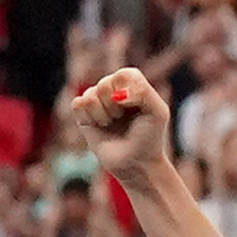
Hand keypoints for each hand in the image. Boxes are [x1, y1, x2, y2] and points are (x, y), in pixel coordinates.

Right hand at [67, 69, 179, 185]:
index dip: (128, 90)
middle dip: (115, 105)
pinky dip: (90, 116)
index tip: (136, 106)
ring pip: (90, 94)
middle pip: (105, 83)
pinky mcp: (83, 114)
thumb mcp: (158, 112)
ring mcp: (98, 102)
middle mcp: (114, 91)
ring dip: (104, 113)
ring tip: (113, 123)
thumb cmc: (150, 136)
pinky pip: (78, 103)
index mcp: (134, 86)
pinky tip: (100, 125)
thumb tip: (118, 93)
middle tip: (123, 118)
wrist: (135, 162)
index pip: (124, 74)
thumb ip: (143, 93)